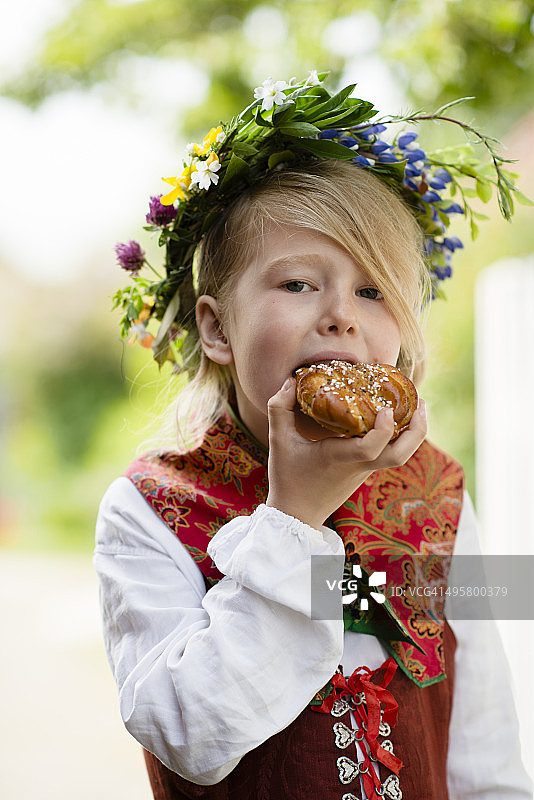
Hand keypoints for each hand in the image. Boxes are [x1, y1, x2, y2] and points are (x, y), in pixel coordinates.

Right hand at [265, 377, 426, 529]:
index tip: (386, 408)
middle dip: (417, 430)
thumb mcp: (278, 440)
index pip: (371, 449)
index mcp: (339, 458)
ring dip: (414, 433)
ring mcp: (364, 471)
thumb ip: (280, 408)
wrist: (296, 514)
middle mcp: (358, 466)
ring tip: (417, 407)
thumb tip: (291, 381)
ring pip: (401, 456)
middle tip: (420, 402)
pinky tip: (397, 419)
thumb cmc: (287, 477)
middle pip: (400, 456)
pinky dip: (401, 437)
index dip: (384, 429)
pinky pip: (391, 454)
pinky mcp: (365, 473)